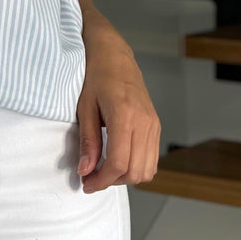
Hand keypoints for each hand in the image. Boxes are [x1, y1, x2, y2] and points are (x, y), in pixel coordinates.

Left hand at [76, 13, 160, 193]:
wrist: (114, 55)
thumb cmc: (96, 76)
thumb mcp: (85, 107)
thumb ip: (87, 141)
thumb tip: (85, 170)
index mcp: (124, 115)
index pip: (118, 163)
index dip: (101, 180)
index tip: (87, 184)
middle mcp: (144, 122)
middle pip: (135, 172)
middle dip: (112, 182)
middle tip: (92, 178)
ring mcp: (153, 124)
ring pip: (147, 170)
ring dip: (125, 177)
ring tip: (104, 170)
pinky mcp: (156, 125)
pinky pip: (151, 158)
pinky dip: (136, 167)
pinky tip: (117, 159)